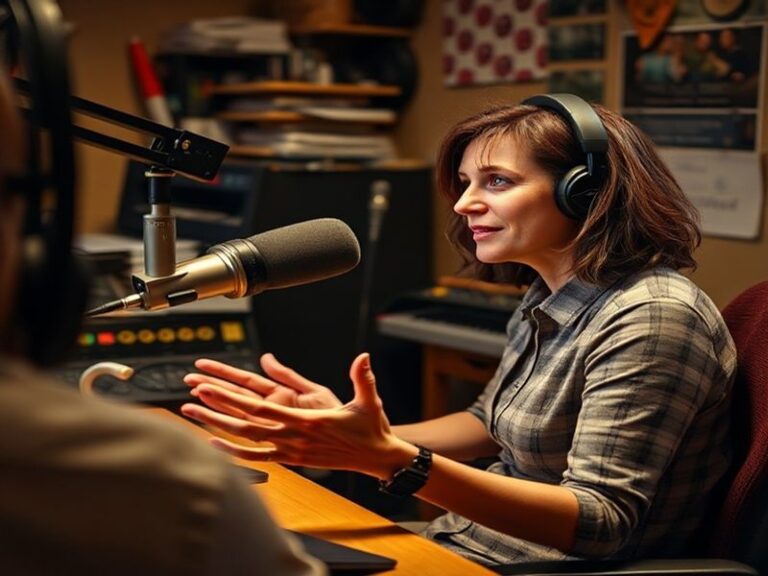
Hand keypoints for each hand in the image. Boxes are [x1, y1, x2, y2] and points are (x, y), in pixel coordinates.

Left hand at [180, 353, 412, 478]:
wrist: (376, 458)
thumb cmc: (370, 427)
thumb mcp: (368, 400)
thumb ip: (362, 377)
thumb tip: (363, 357)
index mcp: (308, 421)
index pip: (264, 409)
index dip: (235, 399)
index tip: (212, 387)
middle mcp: (295, 438)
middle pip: (246, 424)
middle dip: (217, 409)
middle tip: (191, 394)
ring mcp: (292, 452)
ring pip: (247, 440)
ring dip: (218, 427)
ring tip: (193, 415)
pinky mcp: (293, 461)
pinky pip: (257, 457)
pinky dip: (234, 451)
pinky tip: (215, 442)